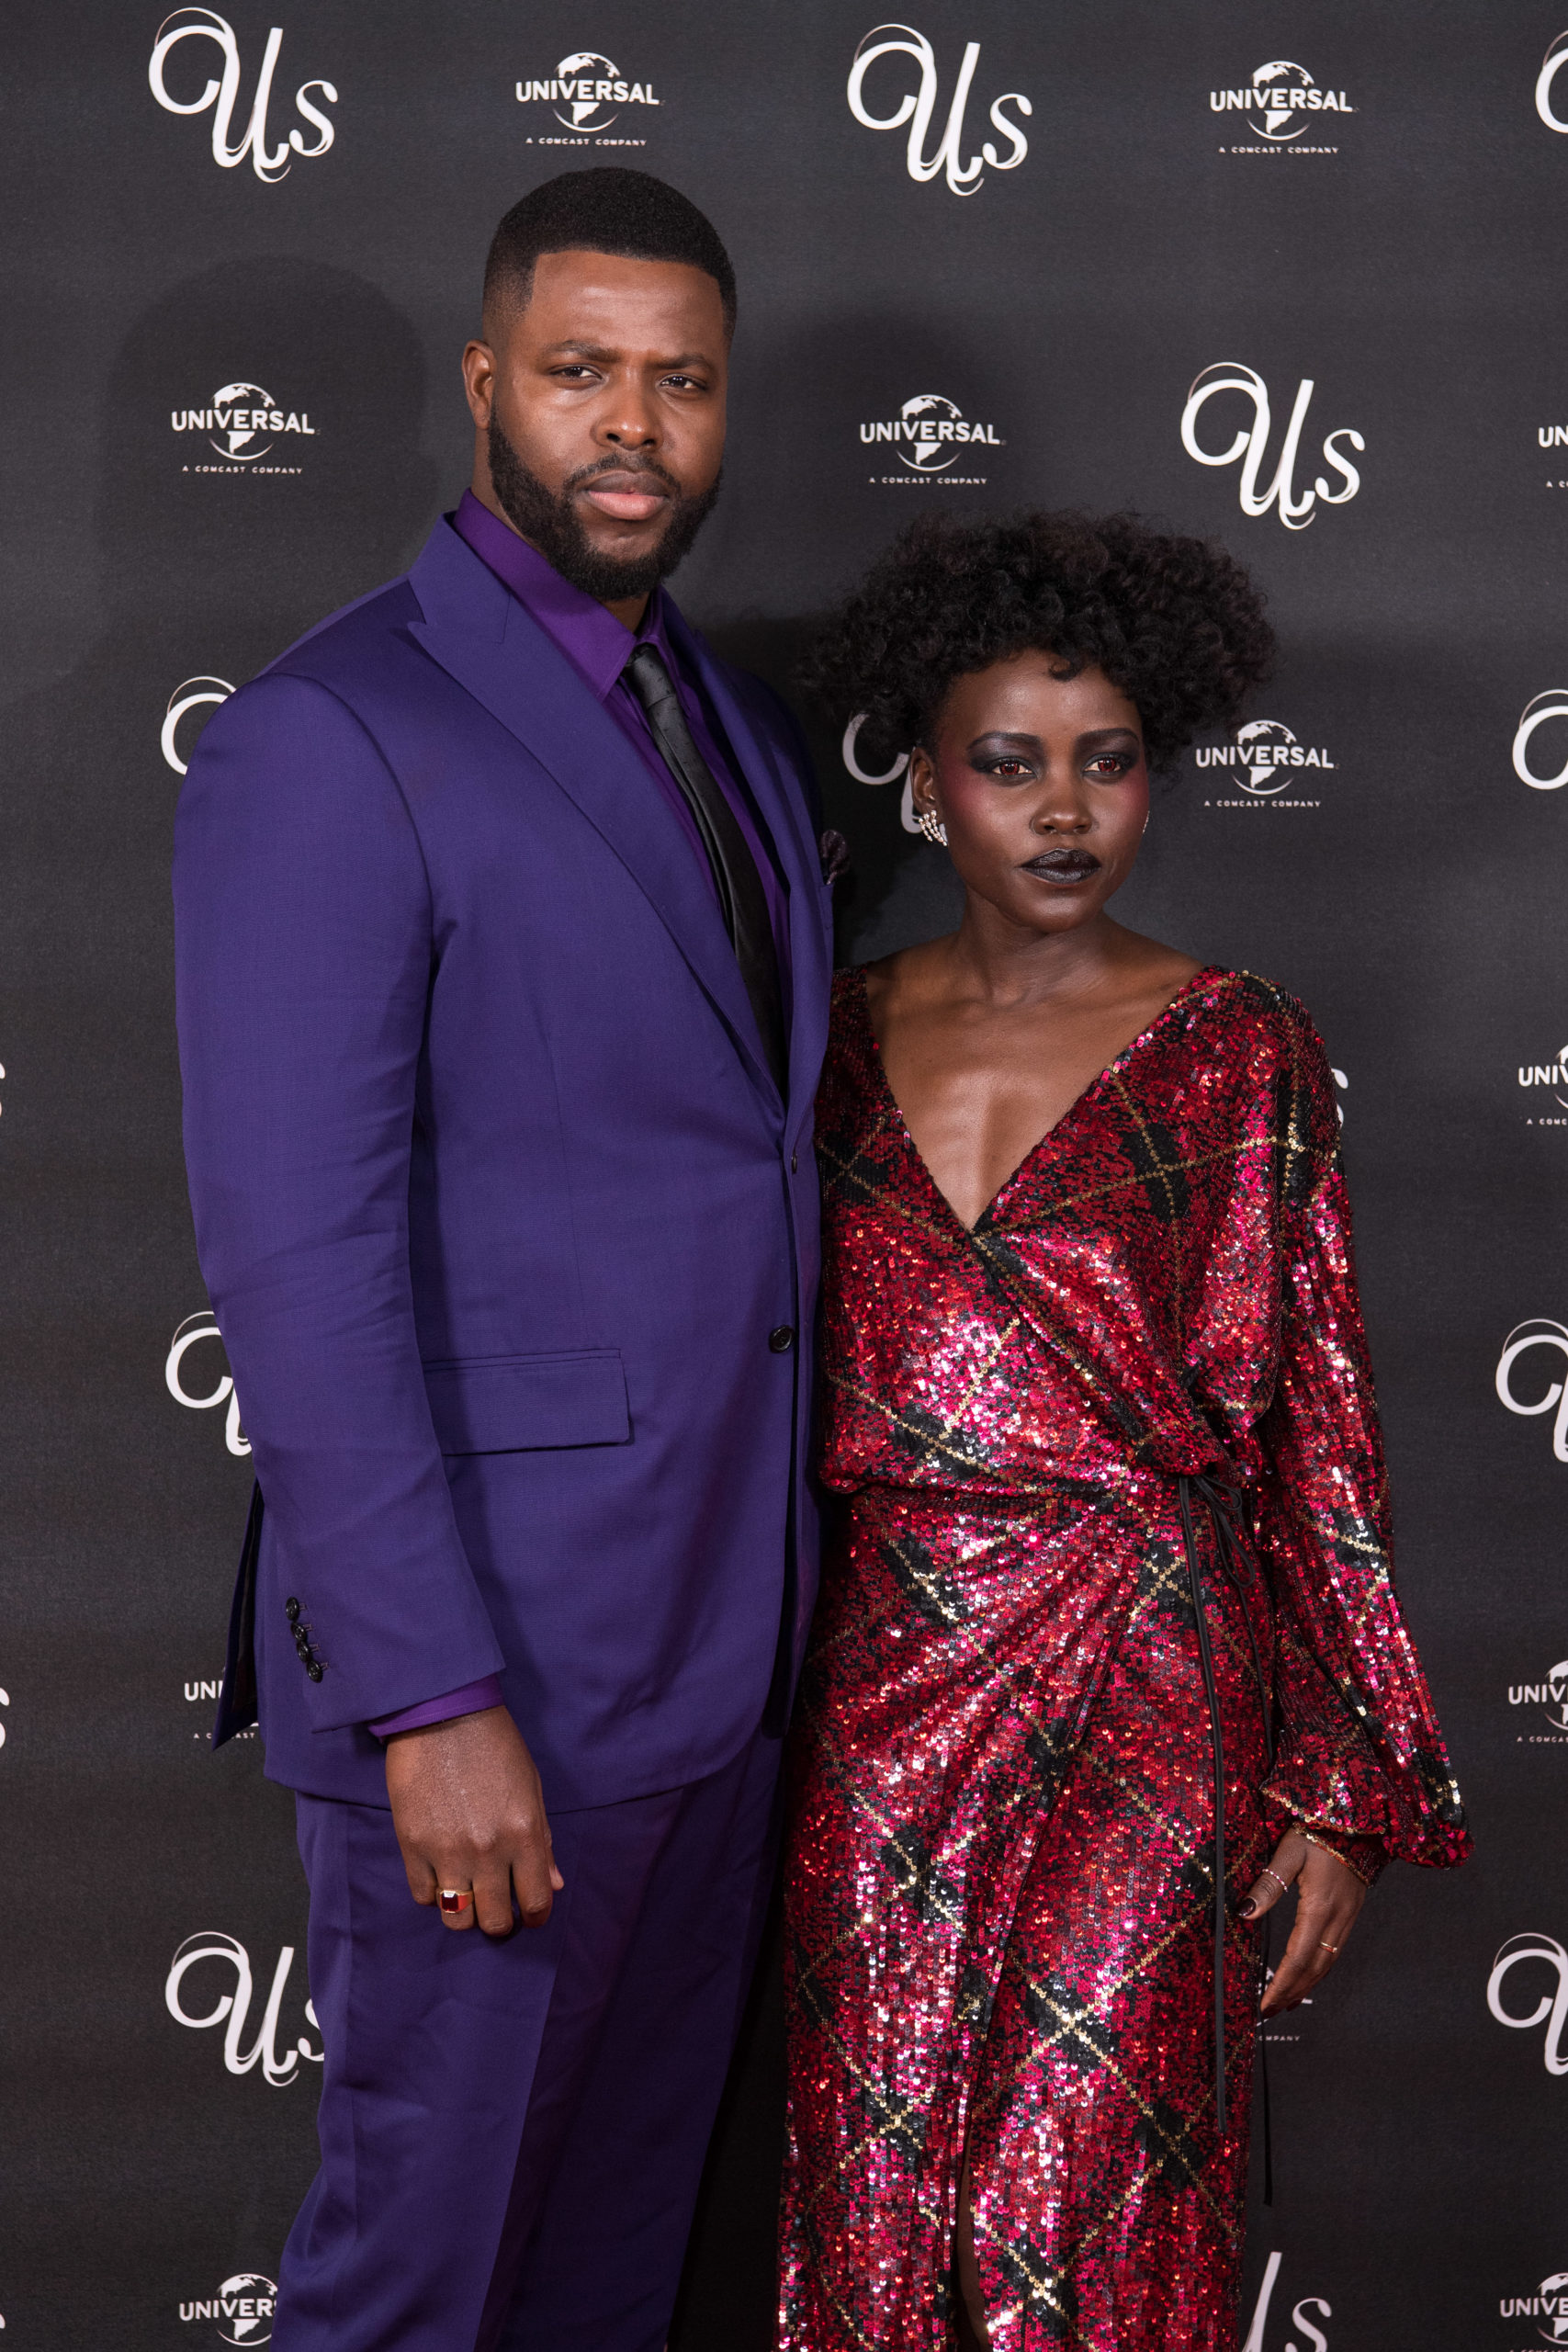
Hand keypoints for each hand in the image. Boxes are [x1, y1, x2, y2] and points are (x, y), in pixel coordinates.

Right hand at [384, 1705, 563, 1937]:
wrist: (442, 1712)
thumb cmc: (495, 1744)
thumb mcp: (531, 1787)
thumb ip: (542, 1840)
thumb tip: (552, 1885)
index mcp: (524, 1833)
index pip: (536, 1901)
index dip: (535, 1915)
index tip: (529, 1914)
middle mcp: (489, 1850)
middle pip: (494, 1921)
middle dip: (500, 1921)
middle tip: (497, 1907)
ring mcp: (447, 1851)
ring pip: (457, 1918)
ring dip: (465, 1913)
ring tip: (467, 1894)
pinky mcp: (411, 1845)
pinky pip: (423, 1895)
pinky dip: (434, 1892)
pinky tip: (441, 1874)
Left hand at [1244, 1825, 1366, 2014]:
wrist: (1359, 1819)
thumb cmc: (1319, 1830)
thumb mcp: (1288, 1851)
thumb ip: (1268, 1884)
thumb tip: (1245, 1913)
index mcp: (1320, 1907)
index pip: (1298, 1959)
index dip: (1281, 1985)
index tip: (1263, 2005)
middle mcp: (1338, 1919)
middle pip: (1314, 1969)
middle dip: (1292, 1993)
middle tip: (1269, 2012)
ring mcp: (1349, 1917)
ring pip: (1328, 1963)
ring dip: (1306, 1985)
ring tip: (1286, 2002)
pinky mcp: (1352, 1912)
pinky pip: (1335, 1950)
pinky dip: (1320, 1970)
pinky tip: (1309, 1974)